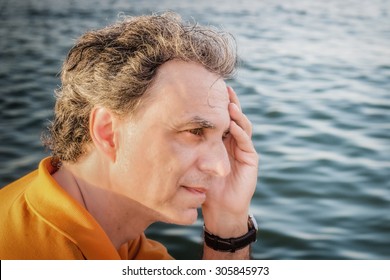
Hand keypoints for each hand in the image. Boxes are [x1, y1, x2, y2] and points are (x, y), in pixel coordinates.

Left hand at [202, 86, 258, 237]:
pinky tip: (232, 124)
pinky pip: (246, 142)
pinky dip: (240, 132)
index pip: (222, 118)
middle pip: (235, 117)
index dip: (218, 105)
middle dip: (230, 103)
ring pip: (242, 126)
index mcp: (221, 140)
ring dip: (236, 115)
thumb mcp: (196, 162)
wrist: (219, 208)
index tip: (210, 89)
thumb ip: (192, 147)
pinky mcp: (250, 159)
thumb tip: (171, 127)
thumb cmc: (205, 184)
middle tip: (224, 88)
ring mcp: (244, 149)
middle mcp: (234, 142)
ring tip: (229, 104)